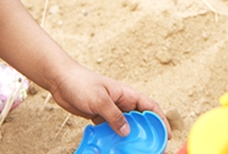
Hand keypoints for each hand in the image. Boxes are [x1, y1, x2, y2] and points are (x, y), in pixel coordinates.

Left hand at [47, 63, 168, 138]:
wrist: (61, 80)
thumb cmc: (81, 83)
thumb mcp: (99, 100)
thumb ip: (114, 115)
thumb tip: (127, 131)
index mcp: (126, 94)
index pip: (150, 107)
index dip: (160, 120)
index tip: (166, 134)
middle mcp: (121, 102)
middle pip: (139, 119)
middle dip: (147, 132)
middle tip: (151, 147)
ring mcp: (111, 110)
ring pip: (125, 126)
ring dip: (129, 137)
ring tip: (133, 150)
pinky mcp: (100, 116)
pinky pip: (111, 129)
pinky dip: (114, 138)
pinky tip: (113, 147)